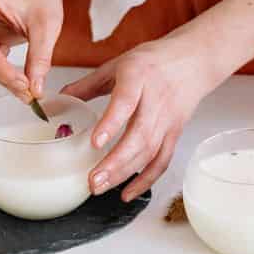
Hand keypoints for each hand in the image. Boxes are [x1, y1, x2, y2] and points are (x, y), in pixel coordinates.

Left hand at [61, 38, 222, 200]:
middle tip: (92, 180)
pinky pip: (162, 161)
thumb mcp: (117, 65)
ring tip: (99, 188)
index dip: (112, 123)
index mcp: (138, 77)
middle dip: (115, 162)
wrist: (194, 60)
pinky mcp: (175, 134)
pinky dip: (145, 180)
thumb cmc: (154, 61)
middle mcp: (156, 100)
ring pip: (149, 152)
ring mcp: (168, 120)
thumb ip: (88, 85)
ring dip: (124, 174)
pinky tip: (126, 193)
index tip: (95, 142)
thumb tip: (60, 100)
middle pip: (139, 136)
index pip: (126, 102)